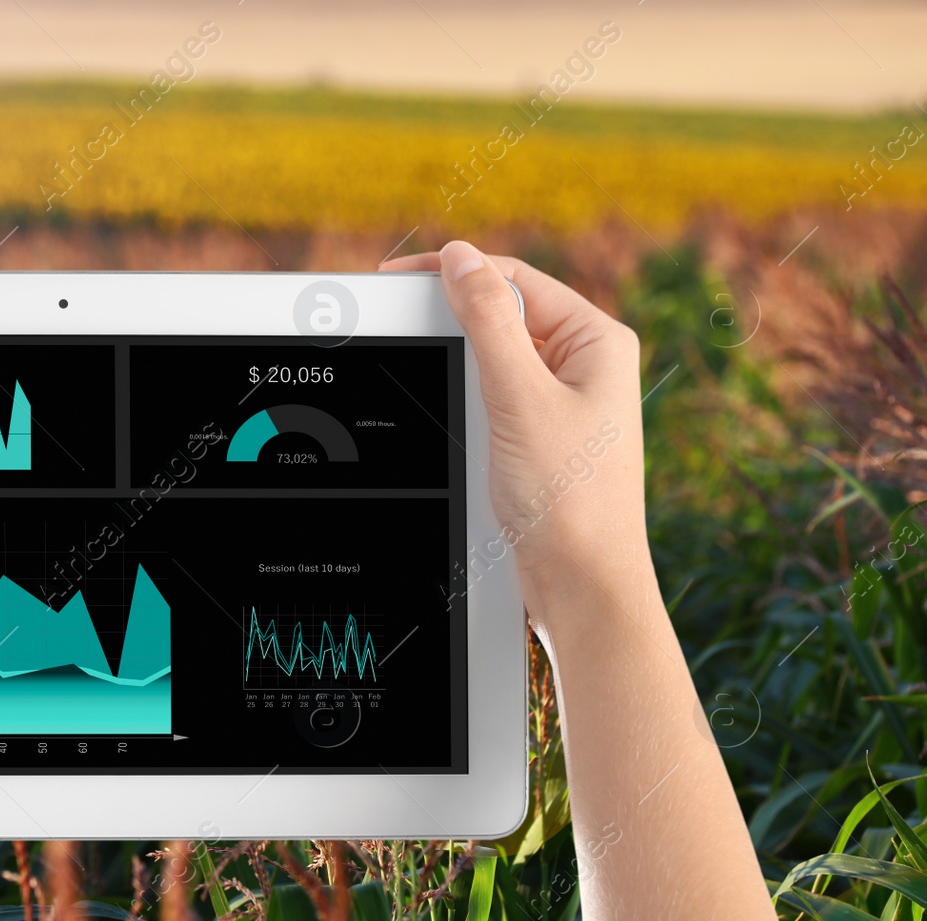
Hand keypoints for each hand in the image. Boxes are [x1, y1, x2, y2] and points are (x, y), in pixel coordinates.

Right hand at [382, 241, 648, 616]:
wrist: (582, 585)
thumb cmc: (570, 501)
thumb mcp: (519, 398)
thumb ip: (488, 321)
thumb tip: (461, 259)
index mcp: (598, 341)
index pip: (516, 279)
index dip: (456, 272)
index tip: (399, 277)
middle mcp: (587, 365)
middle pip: (504, 314)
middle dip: (452, 317)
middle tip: (399, 320)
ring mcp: (565, 402)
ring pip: (495, 358)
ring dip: (458, 363)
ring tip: (427, 376)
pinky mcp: (543, 437)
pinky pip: (495, 398)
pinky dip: (465, 399)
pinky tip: (448, 417)